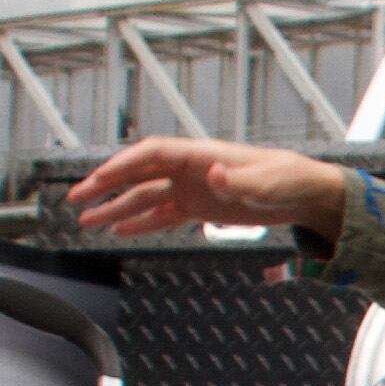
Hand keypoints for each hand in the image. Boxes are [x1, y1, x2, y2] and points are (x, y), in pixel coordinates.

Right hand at [70, 135, 358, 239]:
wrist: (309, 194)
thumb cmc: (292, 181)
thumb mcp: (269, 184)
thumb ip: (241, 181)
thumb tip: (215, 174)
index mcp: (202, 156)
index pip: (152, 155)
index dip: (122, 165)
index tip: (96, 178)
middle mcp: (192, 170)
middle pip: (139, 174)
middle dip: (106, 185)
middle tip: (75, 200)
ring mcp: (194, 188)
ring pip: (146, 196)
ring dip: (116, 208)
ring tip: (87, 222)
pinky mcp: (203, 207)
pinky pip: (164, 214)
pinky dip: (142, 222)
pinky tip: (121, 230)